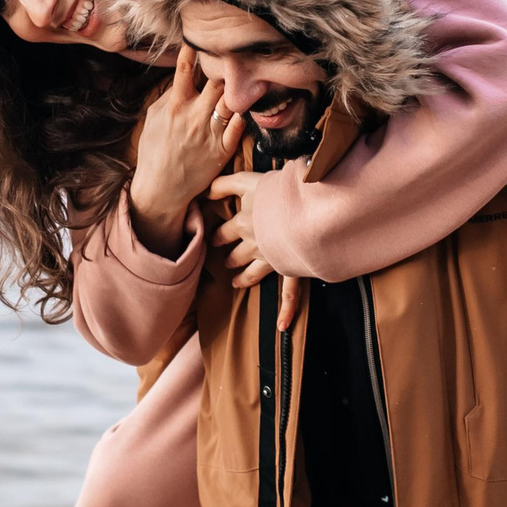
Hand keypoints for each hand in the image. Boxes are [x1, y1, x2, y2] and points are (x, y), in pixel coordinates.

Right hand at [128, 49, 241, 255]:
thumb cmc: (154, 151)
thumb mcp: (152, 119)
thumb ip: (167, 96)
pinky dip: (244, 113)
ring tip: (246, 76)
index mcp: (175, 106)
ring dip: (238, 87)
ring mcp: (210, 133)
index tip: (200, 38)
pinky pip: (240, 125)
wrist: (162, 188)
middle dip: (224, 67)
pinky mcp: (223, 149)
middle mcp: (194, 116)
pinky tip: (249, 103)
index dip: (193, 50)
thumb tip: (180, 77)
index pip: (185, 69)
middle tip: (233, 56)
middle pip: (216, 81)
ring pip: (231, 100)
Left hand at [206, 170, 306, 329]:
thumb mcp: (246, 180)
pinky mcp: (292, 268)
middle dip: (230, 258)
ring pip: (255, 272)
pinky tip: (282, 326)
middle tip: (224, 262)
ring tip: (236, 283)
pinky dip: (287, 310)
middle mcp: (255, 243)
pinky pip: (289, 293)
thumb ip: (222, 184)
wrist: (303, 209)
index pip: (224, 231)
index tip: (212, 239)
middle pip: (237, 254)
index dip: (218, 235)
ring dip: (245, 277)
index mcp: (244, 223)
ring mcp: (273, 258)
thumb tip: (202, 189)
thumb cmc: (276, 192)